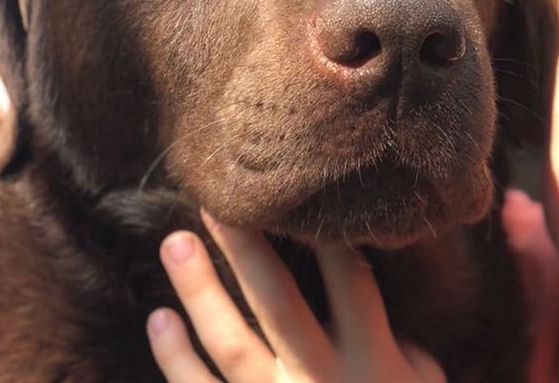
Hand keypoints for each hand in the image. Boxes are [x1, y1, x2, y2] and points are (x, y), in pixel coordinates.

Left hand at [148, 213, 445, 381]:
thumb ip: (400, 342)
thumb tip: (372, 300)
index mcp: (371, 360)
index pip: (350, 278)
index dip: (326, 232)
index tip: (300, 195)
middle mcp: (322, 379)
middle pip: (279, 299)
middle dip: (247, 246)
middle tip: (217, 200)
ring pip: (229, 341)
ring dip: (199, 290)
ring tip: (172, 242)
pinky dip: (175, 358)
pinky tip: (158, 320)